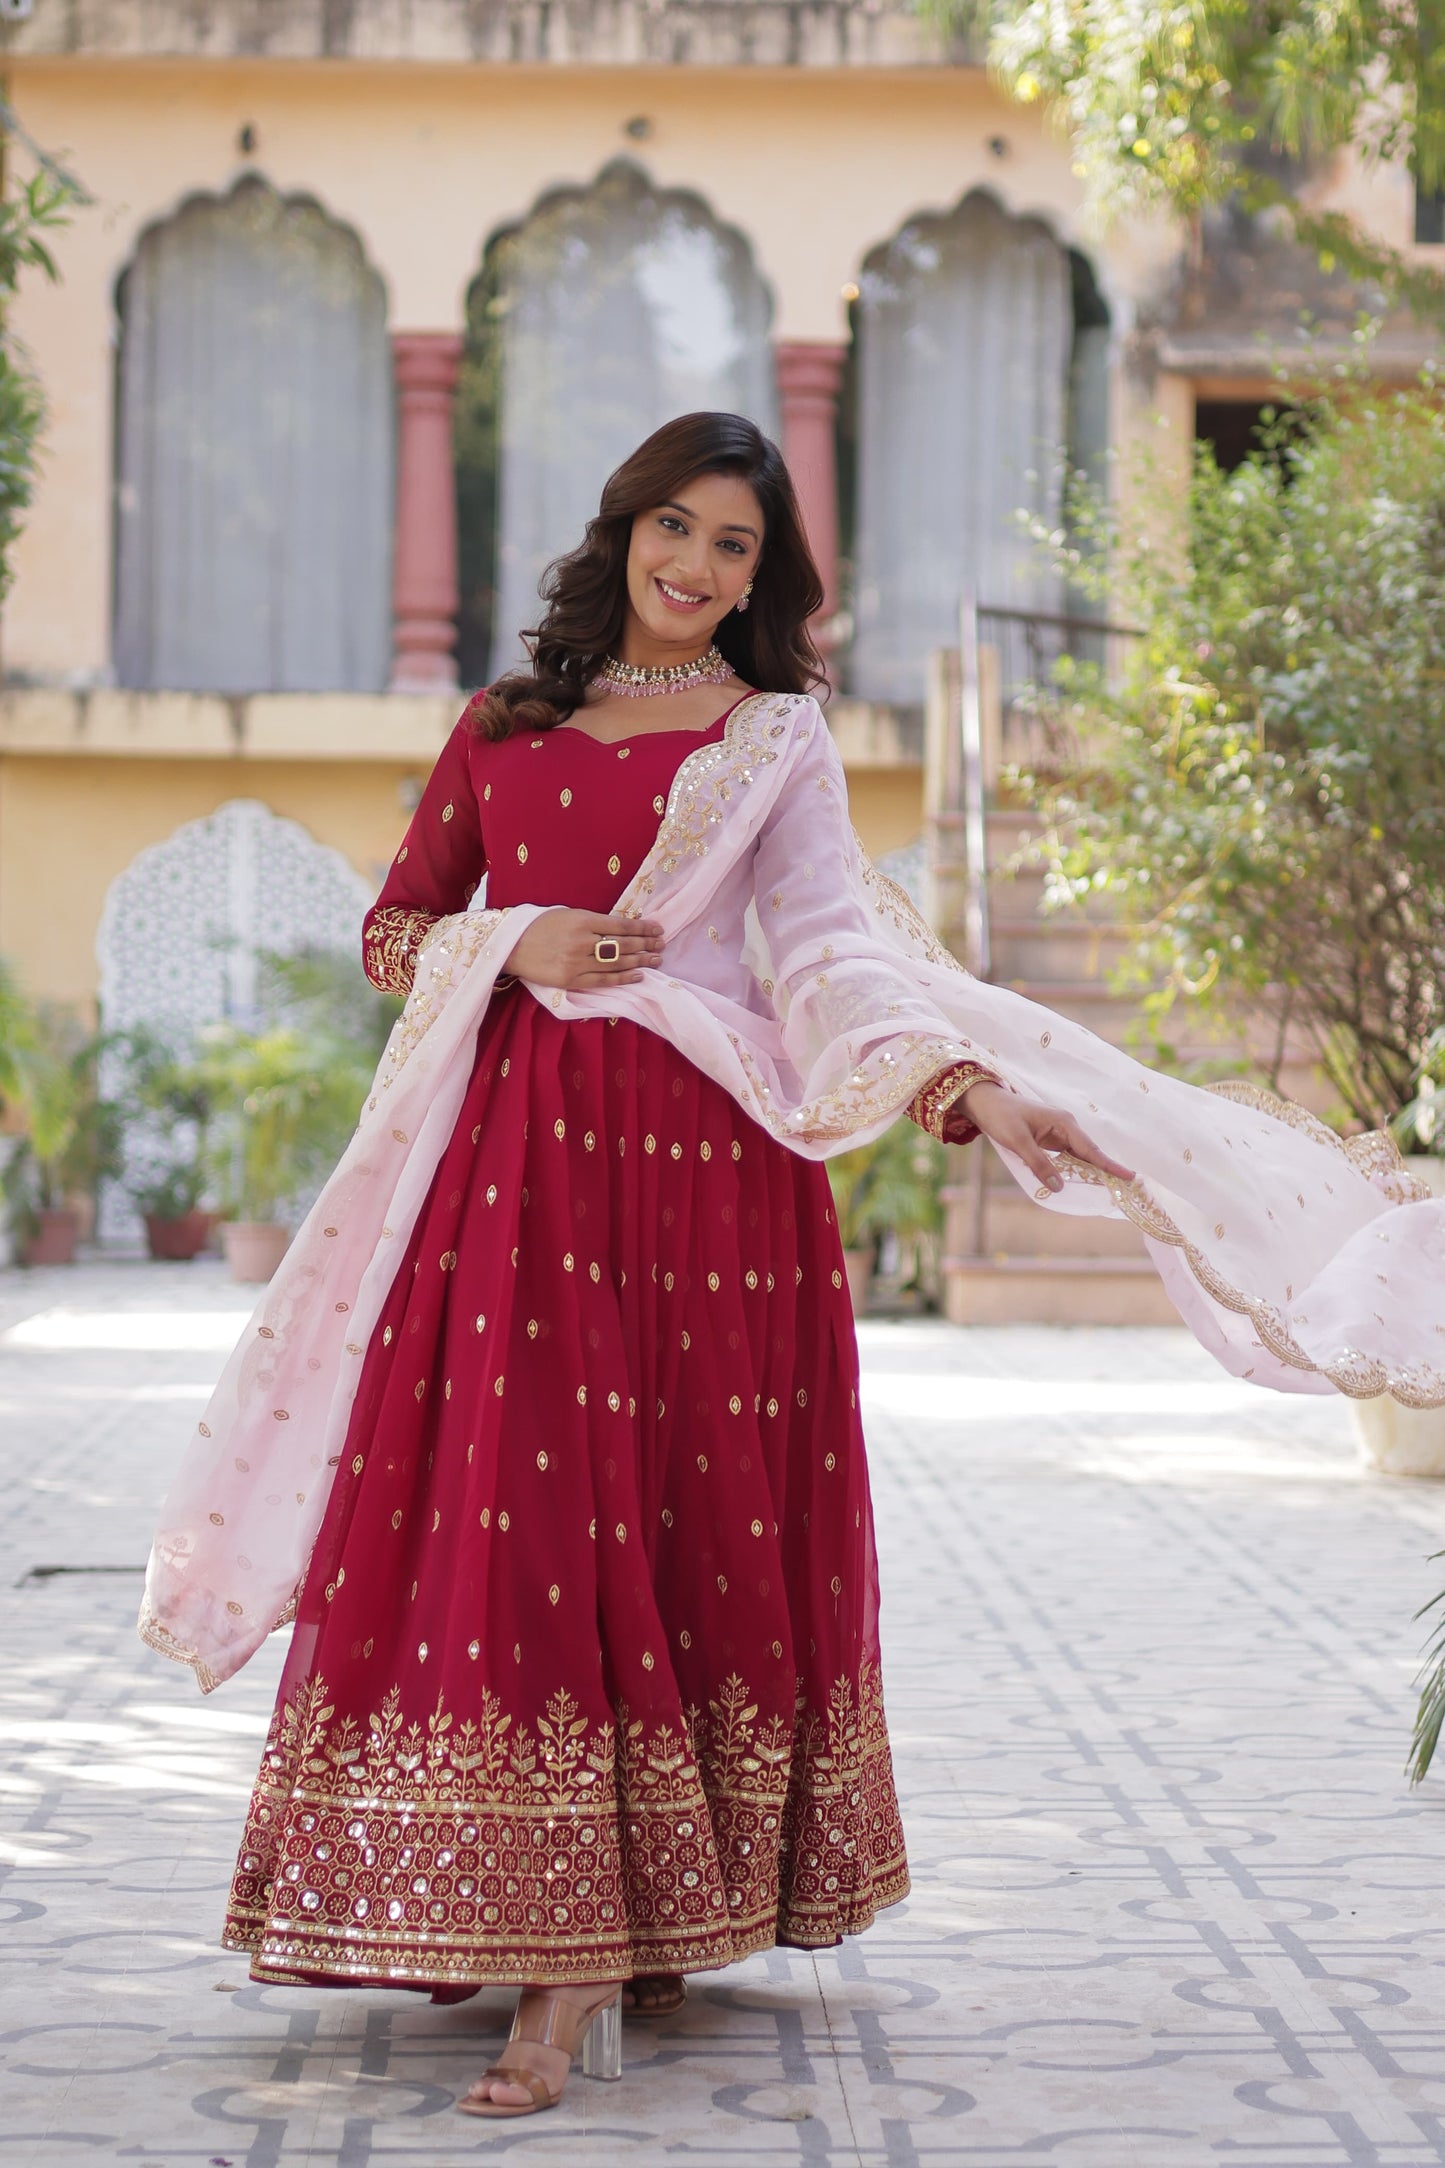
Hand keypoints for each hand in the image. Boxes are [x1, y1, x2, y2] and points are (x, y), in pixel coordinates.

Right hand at [503, 909, 664, 990]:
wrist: (511, 946)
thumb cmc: (540, 926)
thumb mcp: (567, 914)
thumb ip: (593, 921)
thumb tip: (622, 928)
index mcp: (582, 920)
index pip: (621, 926)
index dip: (642, 928)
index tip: (658, 929)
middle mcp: (582, 942)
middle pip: (623, 945)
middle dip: (646, 945)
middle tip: (662, 945)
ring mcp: (577, 963)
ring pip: (617, 963)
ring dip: (640, 962)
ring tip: (656, 960)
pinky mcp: (571, 980)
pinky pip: (603, 980)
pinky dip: (623, 978)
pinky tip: (638, 975)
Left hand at [960, 1081, 1135, 1194]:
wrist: (986, 1102)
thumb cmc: (1001, 1117)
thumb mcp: (1018, 1141)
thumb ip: (1038, 1164)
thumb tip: (1059, 1187)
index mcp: (1063, 1123)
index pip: (1090, 1149)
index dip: (1109, 1165)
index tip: (1130, 1176)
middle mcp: (1066, 1127)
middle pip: (1090, 1153)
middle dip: (1107, 1169)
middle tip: (1127, 1186)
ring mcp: (1058, 1133)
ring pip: (1080, 1156)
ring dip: (1093, 1170)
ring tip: (1113, 1186)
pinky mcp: (1050, 1139)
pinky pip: (1068, 1157)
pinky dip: (1077, 1168)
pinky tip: (1085, 1180)